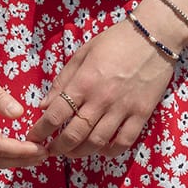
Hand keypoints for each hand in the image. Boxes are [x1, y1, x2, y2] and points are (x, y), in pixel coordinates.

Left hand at [25, 18, 175, 158]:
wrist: (153, 36)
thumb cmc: (115, 41)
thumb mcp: (83, 53)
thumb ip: (63, 80)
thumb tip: (44, 106)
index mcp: (84, 82)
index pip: (55, 114)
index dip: (40, 130)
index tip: (33, 137)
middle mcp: (101, 99)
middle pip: (74, 135)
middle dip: (58, 147)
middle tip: (51, 149)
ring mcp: (122, 108)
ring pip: (97, 142)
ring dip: (81, 152)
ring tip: (73, 151)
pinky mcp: (141, 114)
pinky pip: (124, 142)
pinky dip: (110, 151)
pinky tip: (102, 149)